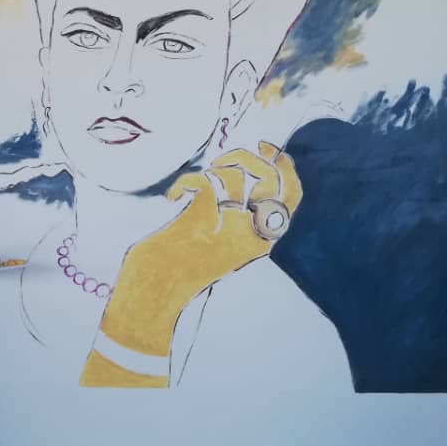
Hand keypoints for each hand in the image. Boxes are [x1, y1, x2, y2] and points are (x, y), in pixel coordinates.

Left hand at [96, 142, 301, 356]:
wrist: (154, 297)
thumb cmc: (181, 268)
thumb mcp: (218, 242)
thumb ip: (233, 215)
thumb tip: (233, 171)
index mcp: (260, 241)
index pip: (292, 197)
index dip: (285, 167)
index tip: (267, 148)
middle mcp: (251, 235)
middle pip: (272, 179)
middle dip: (251, 157)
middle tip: (224, 159)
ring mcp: (228, 228)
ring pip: (239, 174)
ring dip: (219, 164)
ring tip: (201, 177)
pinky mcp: (201, 221)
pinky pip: (204, 182)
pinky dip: (186, 180)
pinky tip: (173, 196)